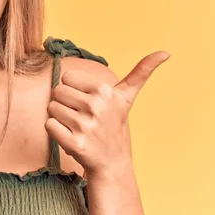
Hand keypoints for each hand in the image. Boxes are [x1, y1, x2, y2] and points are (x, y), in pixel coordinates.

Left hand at [45, 51, 170, 176]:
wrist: (112, 161)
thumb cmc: (114, 123)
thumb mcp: (127, 96)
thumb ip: (141, 72)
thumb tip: (166, 52)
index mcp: (105, 91)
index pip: (66, 77)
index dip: (73, 89)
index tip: (88, 100)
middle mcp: (96, 107)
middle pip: (57, 92)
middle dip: (66, 103)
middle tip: (82, 115)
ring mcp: (85, 126)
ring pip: (52, 108)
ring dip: (61, 117)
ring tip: (78, 126)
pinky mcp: (75, 144)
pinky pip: (49, 125)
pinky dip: (56, 131)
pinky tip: (71, 136)